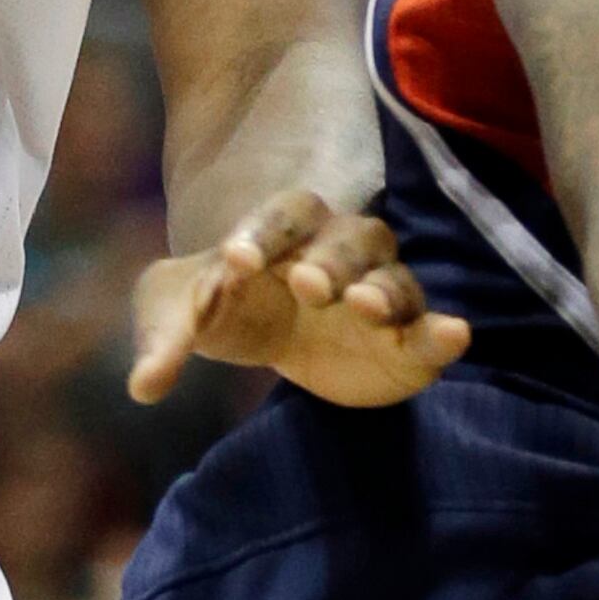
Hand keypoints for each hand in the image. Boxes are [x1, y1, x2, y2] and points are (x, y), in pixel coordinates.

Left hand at [127, 188, 471, 407]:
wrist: (273, 344)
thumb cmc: (224, 309)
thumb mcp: (175, 313)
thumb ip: (161, 339)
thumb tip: (144, 387)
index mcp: (287, 231)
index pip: (286, 212)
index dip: (264, 230)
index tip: (235, 261)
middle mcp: (343, 253)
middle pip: (353, 237)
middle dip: (331, 258)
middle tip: (306, 283)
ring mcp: (380, 294)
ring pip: (395, 278)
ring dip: (383, 289)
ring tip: (364, 308)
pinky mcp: (408, 341)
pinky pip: (433, 328)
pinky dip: (444, 331)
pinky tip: (454, 335)